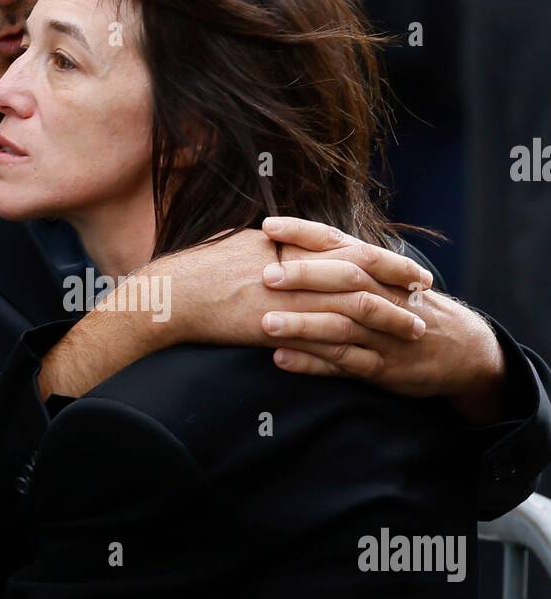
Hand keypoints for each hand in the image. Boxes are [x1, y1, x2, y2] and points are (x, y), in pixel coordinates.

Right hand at [149, 220, 428, 379]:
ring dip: (387, 318)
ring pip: (352, 308)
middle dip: (397, 283)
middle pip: (361, 274)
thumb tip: (290, 240)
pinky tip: (377, 358)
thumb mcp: (244, 244)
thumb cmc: (200, 270)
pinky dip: (356, 347)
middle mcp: (296, 268)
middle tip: (426, 293)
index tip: (412, 267)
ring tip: (415, 329)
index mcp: (291, 244)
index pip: (350, 248)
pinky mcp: (279, 328)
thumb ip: (276, 245)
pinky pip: (325, 340)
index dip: (385, 258)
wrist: (172, 295)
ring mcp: (290, 299)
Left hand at [259, 220, 506, 411]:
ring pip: (342, 326)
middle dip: (306, 276)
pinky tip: (281, 359)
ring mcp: (383, 335)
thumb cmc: (413, 308)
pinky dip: (312, 363)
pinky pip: (345, 364)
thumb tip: (295, 243)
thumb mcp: (389, 280)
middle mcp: (383, 297)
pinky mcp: (382, 368)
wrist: (464, 350)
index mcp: (380, 271)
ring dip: (303, 324)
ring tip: (266, 323)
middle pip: (346, 280)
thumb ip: (349, 262)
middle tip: (266, 275)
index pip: (341, 242)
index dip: (305, 232)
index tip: (270, 225)